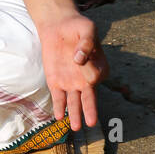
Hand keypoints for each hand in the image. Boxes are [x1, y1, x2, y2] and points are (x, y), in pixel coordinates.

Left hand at [37, 12, 107, 130]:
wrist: (59, 26)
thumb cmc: (78, 27)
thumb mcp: (87, 28)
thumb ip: (87, 42)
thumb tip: (79, 59)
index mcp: (99, 68)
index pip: (96, 75)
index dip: (90, 70)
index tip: (81, 57)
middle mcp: (86, 80)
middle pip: (89, 98)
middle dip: (90, 110)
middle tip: (92, 123)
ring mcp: (71, 82)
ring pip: (74, 102)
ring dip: (75, 114)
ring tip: (75, 127)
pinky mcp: (56, 81)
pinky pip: (58, 97)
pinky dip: (59, 106)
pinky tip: (59, 116)